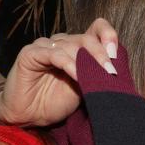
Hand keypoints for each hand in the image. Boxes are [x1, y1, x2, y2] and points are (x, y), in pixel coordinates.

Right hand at [0, 18, 118, 125]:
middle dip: (101, 54)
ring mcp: (45, 46)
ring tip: (97, 76)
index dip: (108, 35)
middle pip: (86, 38)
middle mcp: (61, 43)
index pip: (96, 28)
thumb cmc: (55, 102)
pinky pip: (54, 54)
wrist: (29, 116)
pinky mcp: (30, 54)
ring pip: (71, 45)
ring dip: (87, 62)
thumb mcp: (84, 88)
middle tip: (110, 71)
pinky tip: (78, 77)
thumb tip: (115, 69)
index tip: (116, 53)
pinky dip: (69, 65)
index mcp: (77, 47)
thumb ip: (96, 75)